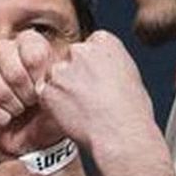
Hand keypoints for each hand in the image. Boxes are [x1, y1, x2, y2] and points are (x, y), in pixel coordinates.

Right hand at [0, 31, 65, 155]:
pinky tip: (3, 118)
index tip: (43, 91)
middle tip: (31, 103)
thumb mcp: (62, 102)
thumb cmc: (48, 118)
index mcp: (32, 46)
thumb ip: (59, 83)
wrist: (32, 143)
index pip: (32, 49)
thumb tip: (49, 75)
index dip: (37, 74)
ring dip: (6, 101)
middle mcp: (7, 51)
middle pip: (5, 55)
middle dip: (22, 89)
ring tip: (18, 111)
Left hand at [35, 29, 155, 156]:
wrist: (121, 134)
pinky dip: (53, 104)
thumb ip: (111, 64)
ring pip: (54, 76)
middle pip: (69, 58)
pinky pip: (44, 93)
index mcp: (105, 41)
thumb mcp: (131, 75)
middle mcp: (80, 50)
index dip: (92, 66)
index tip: (97, 80)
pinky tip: (71, 114)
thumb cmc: (131, 111)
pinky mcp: (48, 89)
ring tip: (81, 108)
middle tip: (88, 96)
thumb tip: (103, 70)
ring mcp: (61, 69)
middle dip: (74, 75)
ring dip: (62, 89)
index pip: (89, 46)